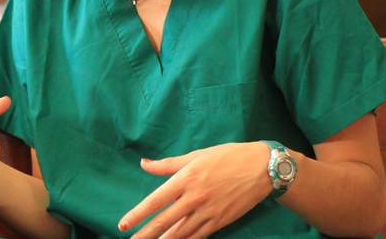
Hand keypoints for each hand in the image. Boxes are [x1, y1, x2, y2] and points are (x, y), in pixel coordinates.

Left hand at [118, 142, 270, 238]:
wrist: (261, 168)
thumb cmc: (227, 157)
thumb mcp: (195, 156)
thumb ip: (167, 164)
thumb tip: (144, 164)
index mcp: (185, 179)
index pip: (154, 201)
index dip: (137, 215)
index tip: (123, 225)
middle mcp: (194, 198)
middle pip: (164, 222)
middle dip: (145, 235)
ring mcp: (208, 212)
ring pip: (180, 233)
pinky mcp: (220, 221)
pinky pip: (198, 236)